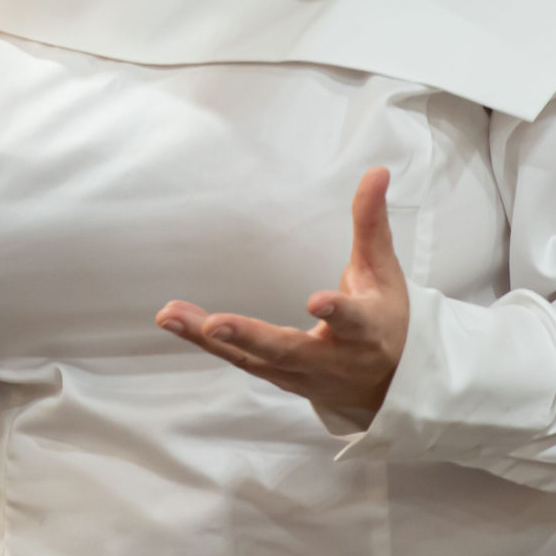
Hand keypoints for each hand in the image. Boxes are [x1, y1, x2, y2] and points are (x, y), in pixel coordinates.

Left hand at [156, 167, 410, 423]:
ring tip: (169, 316)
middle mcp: (332, 359)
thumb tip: (377, 171)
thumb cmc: (384, 318)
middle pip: (289, 351)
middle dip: (252, 337)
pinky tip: (173, 321)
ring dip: (210, 339)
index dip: (337, 312)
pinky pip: (237, 360)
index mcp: (367, 330)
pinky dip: (204, 342)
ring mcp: (300, 374)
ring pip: (253, 359)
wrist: (386, 385)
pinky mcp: (275, 378)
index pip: (354, 321)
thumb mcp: (383, 271)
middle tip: (215, 324)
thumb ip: (371, 222)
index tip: (316, 299)